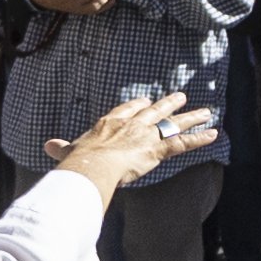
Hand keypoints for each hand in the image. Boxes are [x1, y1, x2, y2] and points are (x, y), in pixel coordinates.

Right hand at [46, 89, 218, 193]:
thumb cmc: (80, 159)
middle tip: (180, 96)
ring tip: (207, 111)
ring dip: (191, 117)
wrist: (92, 164)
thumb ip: (62, 148)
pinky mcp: (158, 149)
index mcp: (111, 122)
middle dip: (169, 104)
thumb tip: (47, 146)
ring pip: (173, 123)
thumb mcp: (69, 150)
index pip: (128, 109)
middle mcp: (132, 124)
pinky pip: (183, 143)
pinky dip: (199, 138)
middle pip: (154, 110)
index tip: (145, 101)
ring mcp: (146, 135)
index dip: (138, 105)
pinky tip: (214, 134)